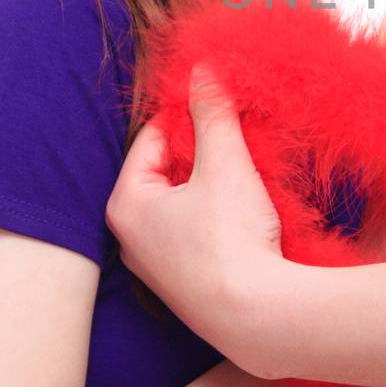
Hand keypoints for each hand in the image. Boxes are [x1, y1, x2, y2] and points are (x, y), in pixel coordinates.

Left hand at [107, 67, 291, 370]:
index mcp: (126, 205)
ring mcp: (158, 268)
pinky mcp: (186, 287)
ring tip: (246, 173)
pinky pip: (196, 234)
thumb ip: (213, 112)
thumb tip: (202, 68)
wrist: (258, 318)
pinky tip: (247, 214)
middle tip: (236, 137)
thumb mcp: (225, 163)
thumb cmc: (231, 240)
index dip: (188, 117)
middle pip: (166, 173)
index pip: (151, 139)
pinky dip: (218, 217)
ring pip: (183, 205)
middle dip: (201, 152)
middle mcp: (131, 239)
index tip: (220, 106)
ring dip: (212, 185)